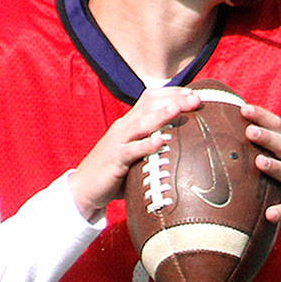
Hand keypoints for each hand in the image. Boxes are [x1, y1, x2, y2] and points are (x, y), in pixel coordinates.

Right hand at [70, 86, 201, 221]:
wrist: (84, 188)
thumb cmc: (115, 171)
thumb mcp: (134, 152)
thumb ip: (152, 144)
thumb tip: (184, 145)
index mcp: (129, 123)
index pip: (151, 98)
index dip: (172, 93)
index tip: (194, 93)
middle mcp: (124, 127)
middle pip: (150, 105)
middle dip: (174, 100)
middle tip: (197, 99)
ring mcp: (118, 142)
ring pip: (141, 123)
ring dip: (160, 115)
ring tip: (178, 109)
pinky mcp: (115, 160)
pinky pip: (131, 150)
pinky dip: (146, 145)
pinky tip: (160, 142)